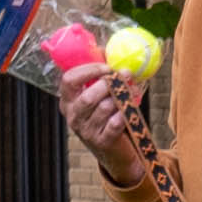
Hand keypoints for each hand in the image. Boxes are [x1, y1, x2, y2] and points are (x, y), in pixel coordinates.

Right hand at [54, 62, 144, 178]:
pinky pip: (115, 123)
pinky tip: (130, 110)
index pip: (69, 80)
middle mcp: (73, 115)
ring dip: (122, 97)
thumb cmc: (109, 117)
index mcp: (68, 100)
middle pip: (87, 95)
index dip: (89, 70)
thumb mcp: (101, 95)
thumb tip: (105, 48)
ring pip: (104, 107)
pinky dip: (124, 114)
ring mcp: (85, 130)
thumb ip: (100, 74)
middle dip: (109, 84)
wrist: (117, 153)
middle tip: (125, 76)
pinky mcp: (101, 142)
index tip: (107, 66)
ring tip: (133, 91)